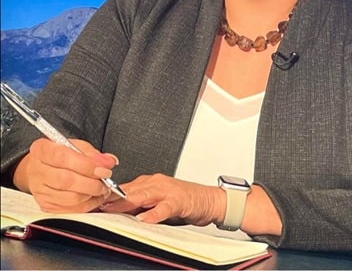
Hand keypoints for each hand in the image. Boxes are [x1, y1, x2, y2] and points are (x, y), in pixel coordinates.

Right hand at [13, 138, 118, 212]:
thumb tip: (109, 162)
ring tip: (103, 190)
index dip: (86, 166)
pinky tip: (94, 198)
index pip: (63, 158)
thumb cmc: (60, 154)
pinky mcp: (45, 204)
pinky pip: (67, 209)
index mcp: (43, 150)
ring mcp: (39, 190)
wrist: (42, 166)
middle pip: (66, 181)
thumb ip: (93, 154)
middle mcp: (37, 170)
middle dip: (91, 183)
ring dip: (90, 196)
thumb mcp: (77, 146)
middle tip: (106, 182)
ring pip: (68, 198)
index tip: (104, 170)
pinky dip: (85, 206)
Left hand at [100, 174, 223, 225]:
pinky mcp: (179, 200)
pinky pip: (164, 207)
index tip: (93, 200)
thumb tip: (116, 211)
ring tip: (115, 208)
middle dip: (113, 197)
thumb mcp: (157, 201)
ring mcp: (168, 190)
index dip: (109, 194)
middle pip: (131, 189)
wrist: (208, 200)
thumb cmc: (184, 200)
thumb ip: (139, 204)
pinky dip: (154, 213)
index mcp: (150, 183)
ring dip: (129, 201)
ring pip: (145, 194)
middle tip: (97, 204)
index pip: (125, 188)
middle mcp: (157, 183)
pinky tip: (145, 218)